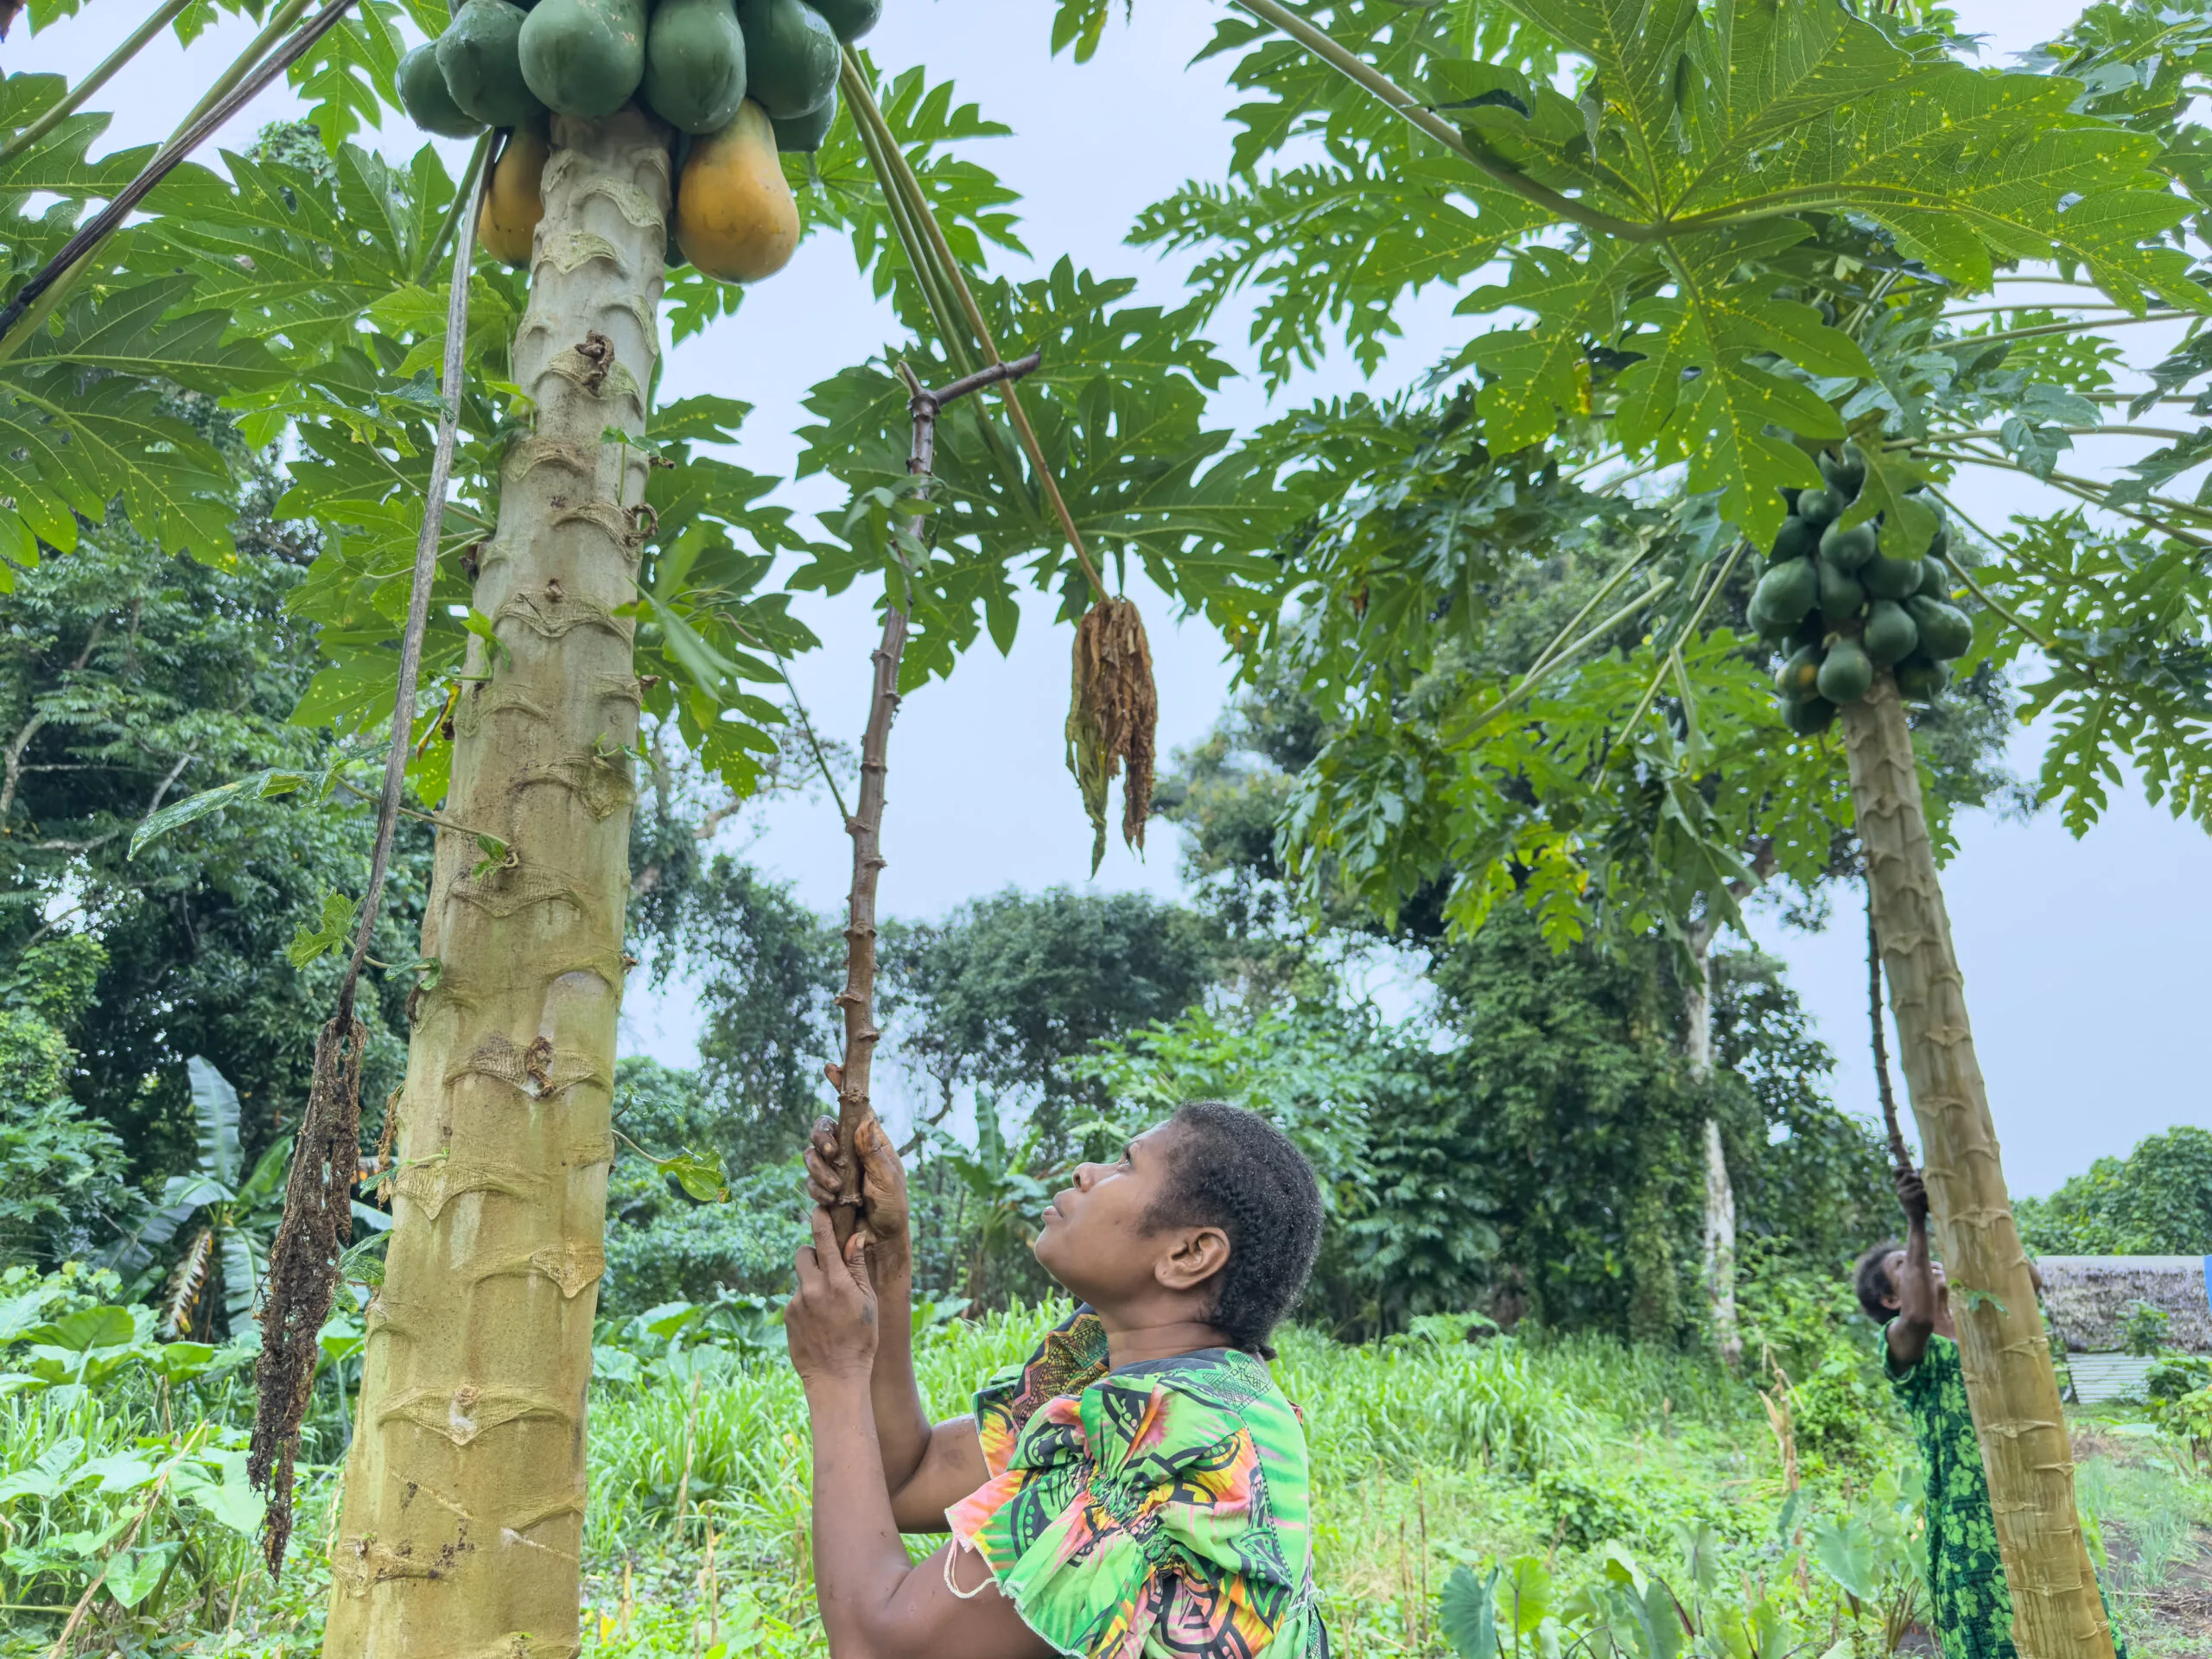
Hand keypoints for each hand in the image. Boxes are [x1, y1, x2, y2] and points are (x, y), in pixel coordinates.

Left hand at [786, 1206, 878, 1386]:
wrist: (836, 1377)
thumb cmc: (861, 1339)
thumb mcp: (867, 1301)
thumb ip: (857, 1267)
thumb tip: (855, 1237)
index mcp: (836, 1282)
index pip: (823, 1239)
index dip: (820, 1220)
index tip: (819, 1209)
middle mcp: (812, 1288)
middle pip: (803, 1253)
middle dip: (813, 1254)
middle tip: (829, 1269)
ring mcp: (796, 1303)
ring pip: (801, 1279)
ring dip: (812, 1283)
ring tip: (829, 1309)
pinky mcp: (787, 1317)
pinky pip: (796, 1300)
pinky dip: (807, 1304)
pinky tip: (820, 1323)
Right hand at [806, 1099, 910, 1272]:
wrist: (881, 1241)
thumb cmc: (894, 1207)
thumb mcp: (888, 1178)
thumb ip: (873, 1151)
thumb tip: (863, 1121)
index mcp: (871, 1141)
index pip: (855, 1108)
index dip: (842, 1086)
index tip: (831, 1067)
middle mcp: (850, 1150)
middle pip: (823, 1128)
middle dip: (822, 1138)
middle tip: (832, 1154)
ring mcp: (835, 1169)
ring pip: (811, 1154)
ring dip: (819, 1170)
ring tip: (835, 1188)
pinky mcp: (824, 1188)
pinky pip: (810, 1181)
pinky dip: (817, 1189)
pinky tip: (831, 1200)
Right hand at [1894, 1165, 1928, 1224]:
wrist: (1916, 1218)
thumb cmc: (1919, 1203)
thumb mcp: (1916, 1190)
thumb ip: (1915, 1180)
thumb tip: (1918, 1169)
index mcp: (1899, 1184)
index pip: (1896, 1170)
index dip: (1902, 1167)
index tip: (1911, 1168)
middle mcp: (1898, 1187)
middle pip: (1909, 1175)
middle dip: (1918, 1178)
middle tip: (1923, 1184)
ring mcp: (1901, 1192)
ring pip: (1916, 1183)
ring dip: (1923, 1188)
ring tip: (1925, 1196)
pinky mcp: (1907, 1198)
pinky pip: (1919, 1190)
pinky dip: (1924, 1194)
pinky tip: (1924, 1200)